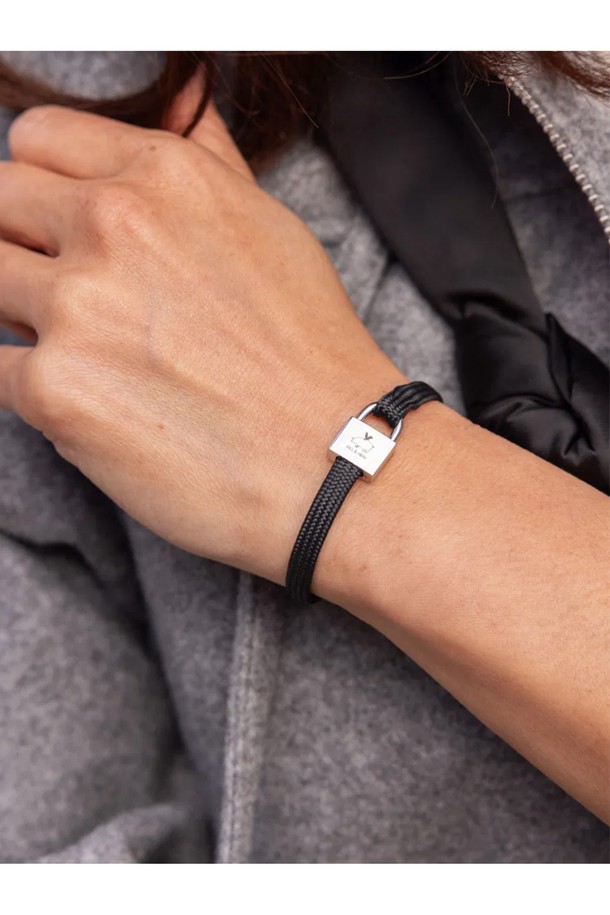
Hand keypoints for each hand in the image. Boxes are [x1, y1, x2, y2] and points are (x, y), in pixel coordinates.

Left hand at [0, 76, 406, 584]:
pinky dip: (35, 387)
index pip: (38, 142)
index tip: (62, 224)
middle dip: (26, 245)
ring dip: (27, 316)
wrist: (333, 458)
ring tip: (94, 355)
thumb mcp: (268, 226)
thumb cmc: (309, 350)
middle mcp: (111, 226)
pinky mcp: (53, 391)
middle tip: (76, 295)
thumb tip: (181, 101)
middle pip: (0, 204)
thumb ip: (205, 160)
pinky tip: (97, 404)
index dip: (48, 187)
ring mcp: (74, 308)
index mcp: (161, 175)